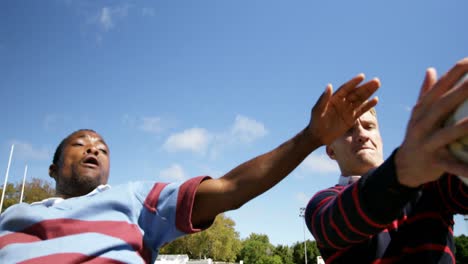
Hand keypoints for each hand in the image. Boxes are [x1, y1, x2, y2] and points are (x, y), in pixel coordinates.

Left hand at [307, 74, 379, 145]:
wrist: (318, 136)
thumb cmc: (315, 122)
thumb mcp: (318, 110)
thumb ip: (324, 98)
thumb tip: (329, 85)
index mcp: (334, 98)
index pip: (346, 88)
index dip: (353, 82)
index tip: (362, 76)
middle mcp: (342, 102)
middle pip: (356, 93)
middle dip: (365, 87)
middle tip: (376, 81)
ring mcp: (347, 110)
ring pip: (360, 100)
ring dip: (369, 93)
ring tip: (378, 85)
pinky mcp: (351, 119)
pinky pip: (361, 111)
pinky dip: (368, 106)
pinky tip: (375, 100)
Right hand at [395, 58, 467, 186]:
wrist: (404, 167)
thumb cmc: (418, 136)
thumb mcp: (419, 115)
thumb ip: (427, 93)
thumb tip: (431, 70)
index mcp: (421, 111)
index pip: (438, 89)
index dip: (454, 74)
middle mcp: (421, 125)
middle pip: (441, 107)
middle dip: (460, 93)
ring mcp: (426, 144)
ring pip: (445, 134)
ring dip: (462, 126)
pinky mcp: (433, 162)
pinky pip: (450, 165)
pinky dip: (463, 167)